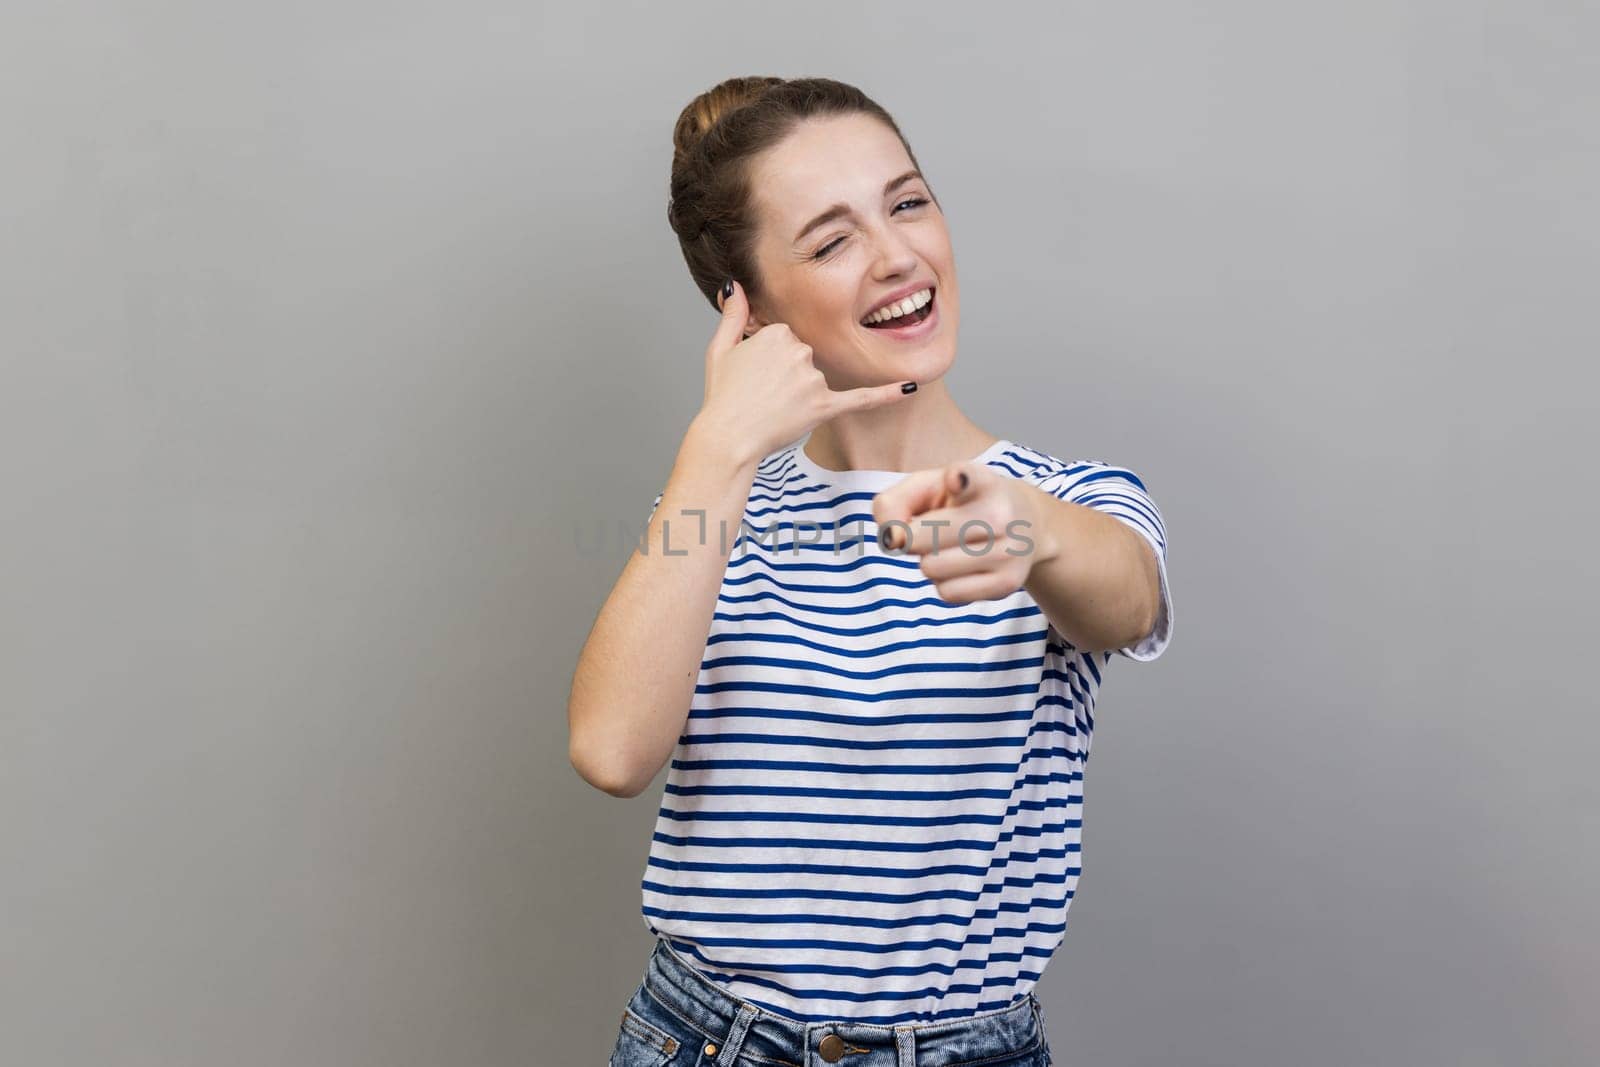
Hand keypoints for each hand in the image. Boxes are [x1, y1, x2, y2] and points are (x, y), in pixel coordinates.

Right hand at [696, 279, 918, 464]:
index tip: (755, 374)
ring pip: (816, 379)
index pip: (787, 338)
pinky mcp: (823, 406)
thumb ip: (732, 314)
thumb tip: (735, 286)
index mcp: (778, 332)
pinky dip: (886, 394)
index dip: (771, 359)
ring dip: (799, 394)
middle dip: (787, 375)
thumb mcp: (720, 349)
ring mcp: (812, 379)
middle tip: (762, 393)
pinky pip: (860, 398)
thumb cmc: (722, 397)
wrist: (727, 437)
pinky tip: (910, 387)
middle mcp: (799, 350)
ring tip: (772, 408)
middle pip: (804, 356)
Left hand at [872, 460, 1054, 603]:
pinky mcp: (1007, 583)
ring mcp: (1008, 551)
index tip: (955, 478)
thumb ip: (893, 503)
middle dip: (914, 537)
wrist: (1027, 524)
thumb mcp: (929, 487)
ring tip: (952, 546)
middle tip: (935, 529)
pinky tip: (963, 566)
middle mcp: (1001, 514)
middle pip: (919, 538)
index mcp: (982, 481)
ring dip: (930, 561)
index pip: (969, 477)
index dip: (958, 478)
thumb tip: (891, 540)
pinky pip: (947, 593)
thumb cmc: (964, 502)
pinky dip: (945, 583)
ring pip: (930, 569)